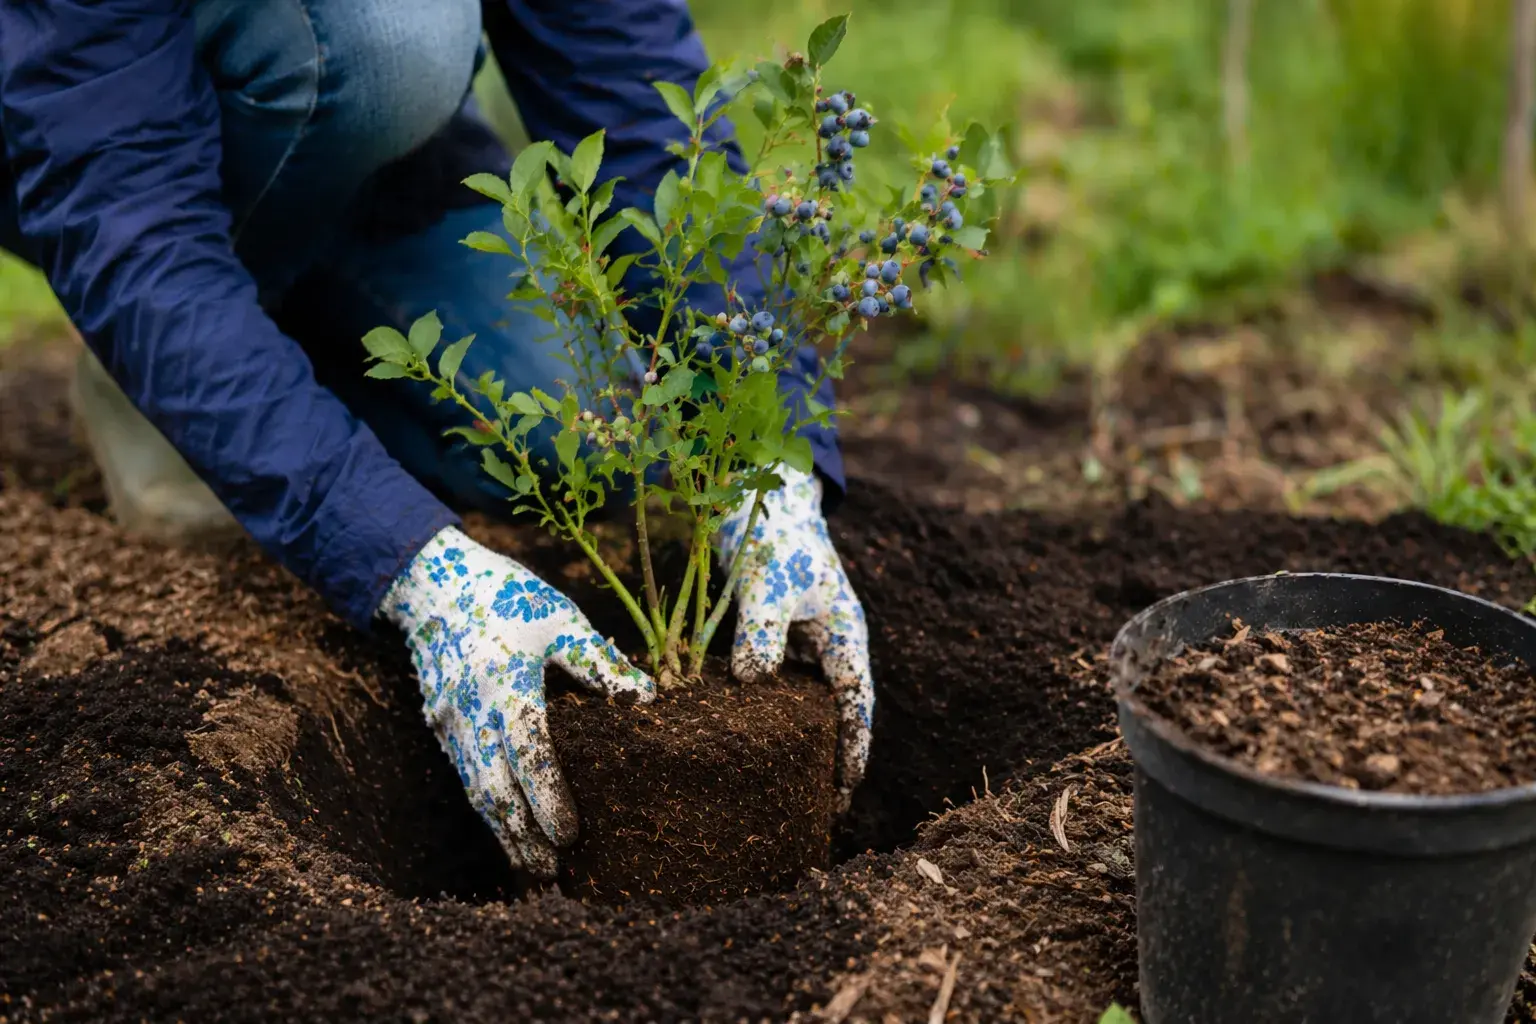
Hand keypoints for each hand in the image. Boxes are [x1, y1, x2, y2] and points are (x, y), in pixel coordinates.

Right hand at [379, 526, 652, 875]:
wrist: (433, 584)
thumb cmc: (507, 597)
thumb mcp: (559, 618)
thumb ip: (598, 662)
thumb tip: (644, 699)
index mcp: (505, 684)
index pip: (529, 755)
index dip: (549, 799)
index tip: (572, 834)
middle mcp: (471, 711)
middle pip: (495, 789)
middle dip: (523, 834)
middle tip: (554, 871)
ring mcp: (449, 722)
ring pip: (475, 791)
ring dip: (502, 831)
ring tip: (533, 866)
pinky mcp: (439, 726)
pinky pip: (465, 776)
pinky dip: (487, 807)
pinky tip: (508, 828)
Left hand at [714, 467, 873, 810]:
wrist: (758, 497)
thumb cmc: (775, 537)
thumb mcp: (768, 583)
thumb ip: (762, 630)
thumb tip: (750, 681)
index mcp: (845, 634)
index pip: (857, 703)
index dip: (853, 748)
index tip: (843, 790)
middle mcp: (828, 645)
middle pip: (836, 713)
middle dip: (830, 759)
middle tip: (814, 811)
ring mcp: (802, 644)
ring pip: (804, 705)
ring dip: (798, 743)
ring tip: (779, 791)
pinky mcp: (774, 639)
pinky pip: (774, 687)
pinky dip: (765, 715)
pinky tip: (741, 743)